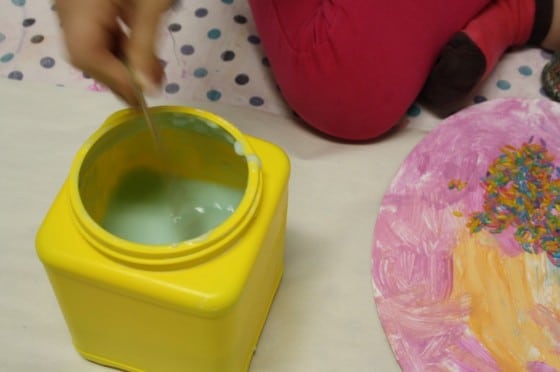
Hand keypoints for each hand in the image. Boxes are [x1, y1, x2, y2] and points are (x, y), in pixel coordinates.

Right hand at [56, 0, 171, 104]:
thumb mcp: (151, 6)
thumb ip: (145, 47)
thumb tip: (147, 90)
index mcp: (78, 5)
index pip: (85, 55)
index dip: (114, 80)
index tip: (141, 99)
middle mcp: (68, 7)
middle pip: (85, 53)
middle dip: (118, 77)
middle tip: (146, 94)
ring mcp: (75, 3)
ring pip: (91, 43)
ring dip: (121, 64)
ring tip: (151, 76)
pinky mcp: (86, 1)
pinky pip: (97, 29)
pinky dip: (120, 46)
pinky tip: (143, 55)